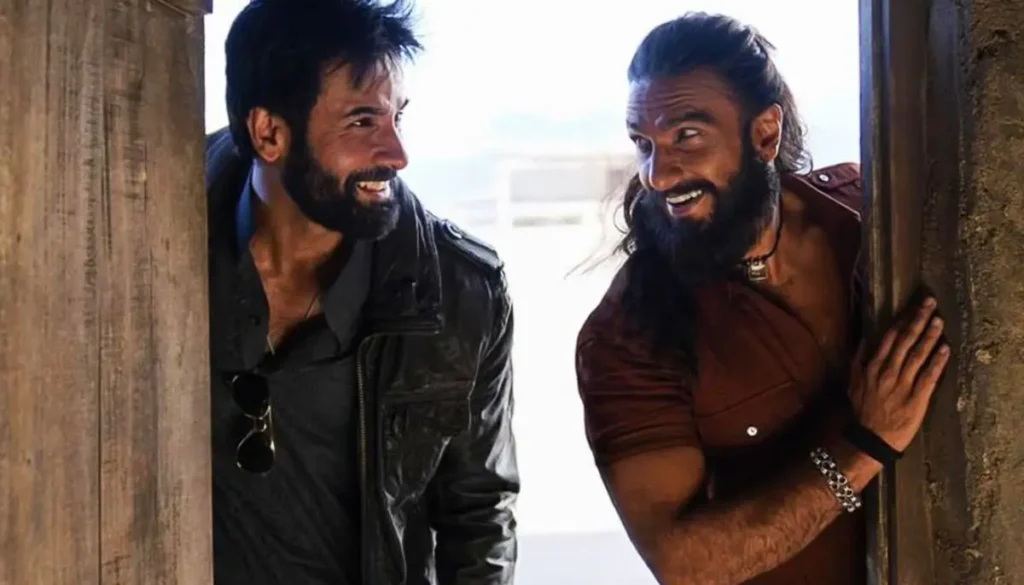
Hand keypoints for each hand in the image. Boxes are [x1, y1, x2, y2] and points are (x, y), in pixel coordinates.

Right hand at [848, 296, 950, 451]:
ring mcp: (903, 384)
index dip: (903, 320)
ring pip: (919, 355)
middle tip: (930, 303)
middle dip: (919, 320)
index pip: (890, 337)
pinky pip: (929, 376)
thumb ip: (858, 359)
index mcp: (873, 366)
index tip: (913, 306)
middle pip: (906, 340)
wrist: (871, 438)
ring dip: (930, 336)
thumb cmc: (863, 410)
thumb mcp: (852, 383)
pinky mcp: (917, 397)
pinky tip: (945, 348)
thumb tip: (865, 338)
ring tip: (939, 321)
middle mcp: (888, 371)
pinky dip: (938, 361)